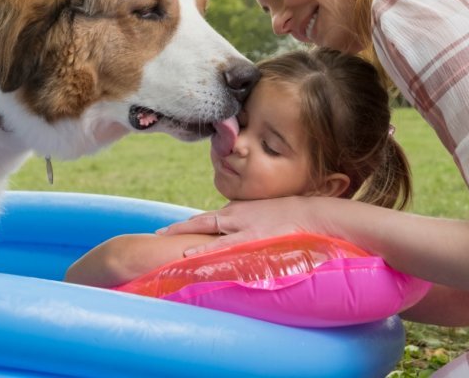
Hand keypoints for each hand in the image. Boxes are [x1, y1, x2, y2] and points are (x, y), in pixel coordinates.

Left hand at [159, 196, 328, 255]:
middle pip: (200, 221)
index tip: (173, 230)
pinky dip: (203, 252)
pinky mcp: (249, 238)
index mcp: (238, 210)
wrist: (310, 213)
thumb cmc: (291, 217)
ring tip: (163, 241)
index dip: (191, 224)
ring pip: (205, 229)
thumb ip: (252, 226)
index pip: (209, 218)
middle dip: (178, 227)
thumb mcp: (266, 218)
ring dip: (184, 236)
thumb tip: (247, 238)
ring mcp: (240, 226)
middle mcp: (235, 215)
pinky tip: (188, 257)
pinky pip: (220, 247)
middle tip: (158, 233)